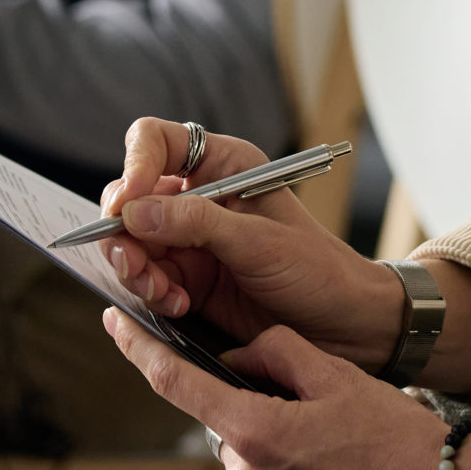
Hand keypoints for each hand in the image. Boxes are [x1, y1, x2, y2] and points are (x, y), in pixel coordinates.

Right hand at [98, 119, 403, 371]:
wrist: (345, 327)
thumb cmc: (317, 271)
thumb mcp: (259, 242)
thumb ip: (196, 224)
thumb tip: (135, 211)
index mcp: (223, 166)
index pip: (157, 142)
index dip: (134, 165)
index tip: (129, 205)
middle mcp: (200, 199)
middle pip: (132, 198)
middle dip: (125, 233)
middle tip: (135, 264)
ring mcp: (191, 241)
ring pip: (132, 243)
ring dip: (136, 269)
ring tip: (163, 293)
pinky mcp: (188, 281)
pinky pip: (147, 280)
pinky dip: (152, 295)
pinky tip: (178, 306)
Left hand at [103, 317, 470, 469]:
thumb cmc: (392, 434)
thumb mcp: (332, 373)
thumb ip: (274, 350)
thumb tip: (240, 354)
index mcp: (256, 434)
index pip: (177, 384)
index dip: (140, 349)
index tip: (114, 321)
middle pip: (216, 407)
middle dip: (240, 383)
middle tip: (301, 379)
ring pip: (239, 432)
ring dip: (263, 412)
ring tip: (325, 414)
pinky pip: (258, 460)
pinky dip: (275, 438)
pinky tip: (322, 438)